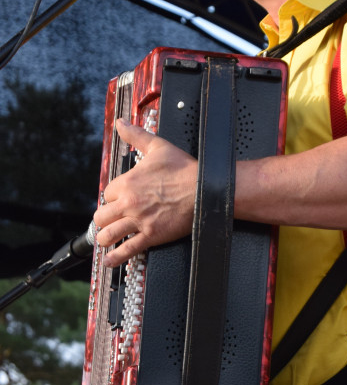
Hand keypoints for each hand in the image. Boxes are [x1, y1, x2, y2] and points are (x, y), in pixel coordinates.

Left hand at [93, 119, 197, 267]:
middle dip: (106, 219)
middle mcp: (128, 203)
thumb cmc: (185, 169)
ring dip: (105, 238)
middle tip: (111, 221)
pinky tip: (110, 261)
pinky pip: (127, 250)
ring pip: (108, 234)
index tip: (120, 200)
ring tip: (107, 240)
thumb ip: (136, 135)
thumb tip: (121, 123)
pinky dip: (115, 258)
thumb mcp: (158, 147)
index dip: (113, 198)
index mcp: (127, 183)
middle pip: (102, 216)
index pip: (106, 194)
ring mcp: (139, 221)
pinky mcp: (151, 236)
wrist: (206, 189)